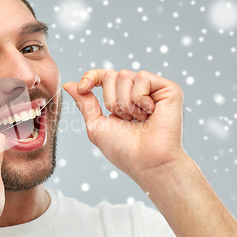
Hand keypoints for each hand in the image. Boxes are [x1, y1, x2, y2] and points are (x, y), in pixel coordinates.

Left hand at [64, 69, 186, 182]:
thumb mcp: (96, 124)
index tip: (83, 88)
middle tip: (125, 120)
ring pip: (125, 75)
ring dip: (125, 104)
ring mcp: (153, 89)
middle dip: (111, 101)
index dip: (91, 77)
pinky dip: (139, 99)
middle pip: (111, 75)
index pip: (103, 75)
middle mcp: (137, 91)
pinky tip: (150, 113)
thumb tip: (68, 84)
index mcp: (122, 98)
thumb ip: (85, 102)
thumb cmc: (123, 150)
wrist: (146, 162)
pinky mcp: (169, 89)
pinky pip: (142, 77)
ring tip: (138, 120)